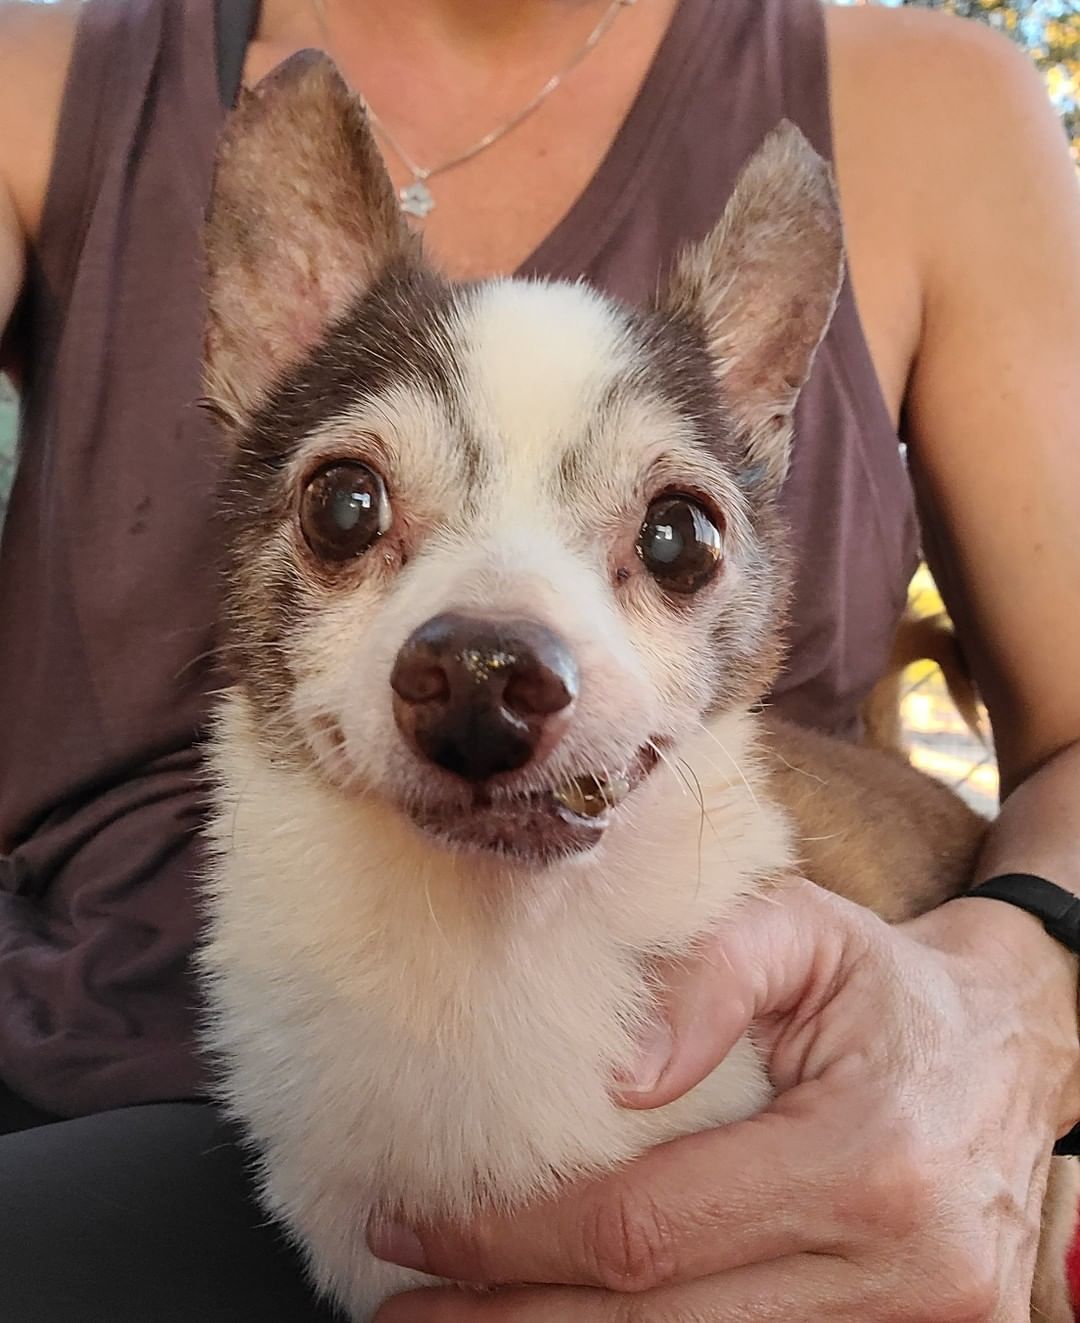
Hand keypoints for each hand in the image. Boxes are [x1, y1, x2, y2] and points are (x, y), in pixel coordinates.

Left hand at [369, 880, 1079, 1320]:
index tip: (411, 1223)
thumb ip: (709, 977)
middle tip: (397, 1311)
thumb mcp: (804, 929)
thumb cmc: (885, 985)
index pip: (644, 1230)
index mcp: (863, 1158)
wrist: (1012, 1049)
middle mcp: (898, 1274)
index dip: (511, 1241)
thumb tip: (612, 1078)